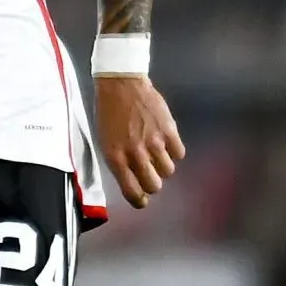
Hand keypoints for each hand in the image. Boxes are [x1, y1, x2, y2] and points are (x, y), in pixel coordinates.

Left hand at [97, 74, 183, 208]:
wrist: (121, 84)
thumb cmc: (109, 112)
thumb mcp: (105, 141)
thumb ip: (119, 162)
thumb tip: (132, 181)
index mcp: (116, 158)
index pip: (132, 191)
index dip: (139, 200)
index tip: (142, 200)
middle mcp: (136, 153)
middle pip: (154, 185)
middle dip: (153, 183)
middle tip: (150, 174)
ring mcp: (155, 142)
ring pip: (168, 171)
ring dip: (163, 166)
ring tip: (156, 152)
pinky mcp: (169, 130)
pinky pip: (179, 153)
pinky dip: (174, 151)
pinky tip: (166, 142)